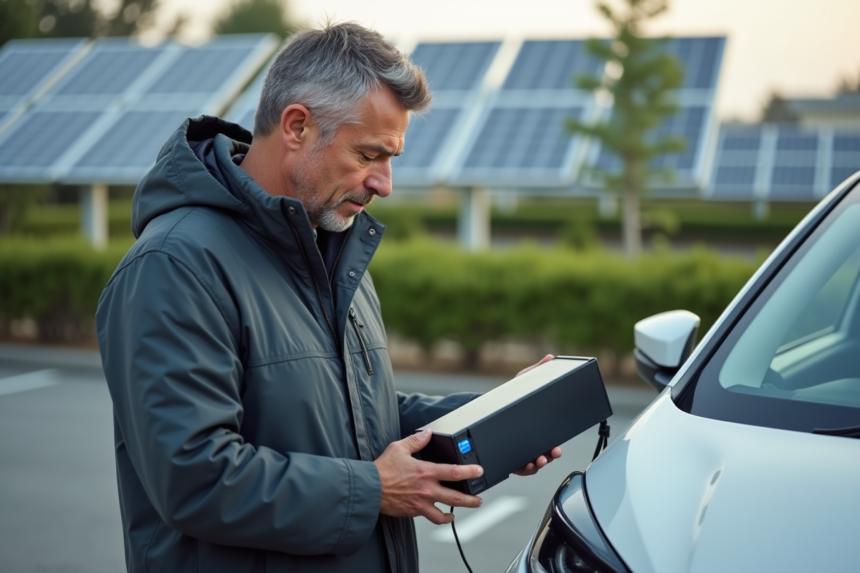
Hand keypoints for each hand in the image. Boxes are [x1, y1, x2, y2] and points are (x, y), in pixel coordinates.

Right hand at [374, 429, 483, 524]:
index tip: (479, 471)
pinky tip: (447, 516)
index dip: (469, 471)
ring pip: (447, 510)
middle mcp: (427, 488)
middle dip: (472, 498)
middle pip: (457, 496)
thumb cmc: (382, 469)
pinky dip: (443, 518)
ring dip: (462, 509)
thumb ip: (416, 441)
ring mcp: (422, 502)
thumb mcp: (399, 448)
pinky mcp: (415, 511)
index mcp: (426, 471)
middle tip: (480, 497)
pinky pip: (433, 518)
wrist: (370, 489)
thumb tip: (428, 433)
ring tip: (470, 507)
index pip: (453, 471)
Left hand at [513, 354, 561, 475]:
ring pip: (534, 465)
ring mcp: (520, 452)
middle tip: (552, 453)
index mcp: (537, 428)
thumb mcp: (521, 382)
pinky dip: (523, 469)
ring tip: (538, 460)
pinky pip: (518, 468)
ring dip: (538, 465)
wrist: (482, 409)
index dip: (556, 447)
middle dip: (550, 456)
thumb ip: (536, 370)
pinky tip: (524, 465)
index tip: (557, 447)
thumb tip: (549, 358)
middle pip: (546, 455)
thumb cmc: (505, 396)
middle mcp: (531, 443)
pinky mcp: (508, 459)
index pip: (551, 441)